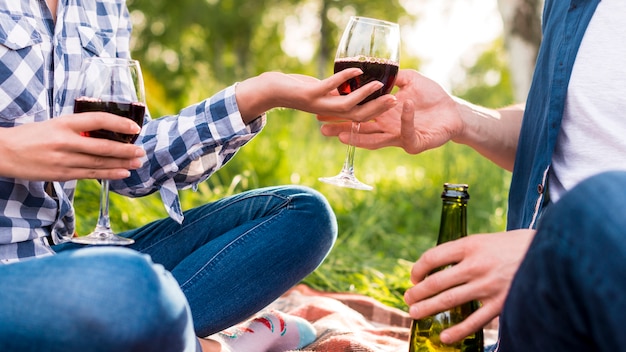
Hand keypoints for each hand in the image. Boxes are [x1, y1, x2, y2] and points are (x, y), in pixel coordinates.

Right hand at [0, 113, 144, 180]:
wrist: (3, 152)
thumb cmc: (30, 136)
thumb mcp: (54, 124)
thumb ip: (77, 129)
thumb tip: (104, 133)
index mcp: (64, 123)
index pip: (98, 119)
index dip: (119, 122)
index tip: (134, 127)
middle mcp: (66, 141)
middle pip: (103, 146)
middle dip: (126, 150)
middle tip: (141, 151)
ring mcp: (64, 159)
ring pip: (99, 163)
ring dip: (121, 164)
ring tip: (137, 163)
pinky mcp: (61, 174)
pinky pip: (90, 174)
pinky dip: (108, 174)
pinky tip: (122, 173)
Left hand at [235, 69, 397, 123]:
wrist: (271, 91)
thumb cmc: (297, 89)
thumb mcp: (321, 92)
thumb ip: (336, 93)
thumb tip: (353, 86)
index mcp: (332, 114)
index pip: (359, 117)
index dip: (377, 113)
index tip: (394, 104)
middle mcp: (327, 113)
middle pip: (358, 116)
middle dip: (377, 108)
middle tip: (395, 100)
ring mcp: (318, 105)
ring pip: (347, 104)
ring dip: (365, 94)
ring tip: (379, 85)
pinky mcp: (309, 94)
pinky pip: (330, 87)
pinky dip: (344, 78)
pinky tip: (355, 69)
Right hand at [318, 69, 462, 153]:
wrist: (454, 112)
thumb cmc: (432, 98)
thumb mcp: (410, 81)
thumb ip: (394, 77)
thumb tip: (378, 68)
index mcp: (383, 115)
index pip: (358, 115)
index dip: (342, 114)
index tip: (323, 111)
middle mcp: (387, 129)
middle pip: (360, 131)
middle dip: (341, 131)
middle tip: (322, 129)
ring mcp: (399, 137)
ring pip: (375, 141)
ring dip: (359, 138)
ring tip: (343, 135)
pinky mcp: (414, 143)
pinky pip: (406, 132)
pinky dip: (404, 119)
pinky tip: (399, 103)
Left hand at [404, 229, 535, 343]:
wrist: (549, 252)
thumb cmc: (512, 245)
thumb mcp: (485, 240)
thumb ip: (463, 251)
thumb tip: (437, 266)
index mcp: (470, 245)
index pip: (432, 257)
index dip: (418, 268)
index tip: (414, 277)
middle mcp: (476, 264)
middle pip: (436, 282)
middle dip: (417, 292)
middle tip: (408, 298)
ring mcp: (488, 285)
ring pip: (449, 300)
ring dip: (427, 308)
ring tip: (414, 313)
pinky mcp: (501, 303)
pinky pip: (474, 321)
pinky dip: (457, 331)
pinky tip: (444, 336)